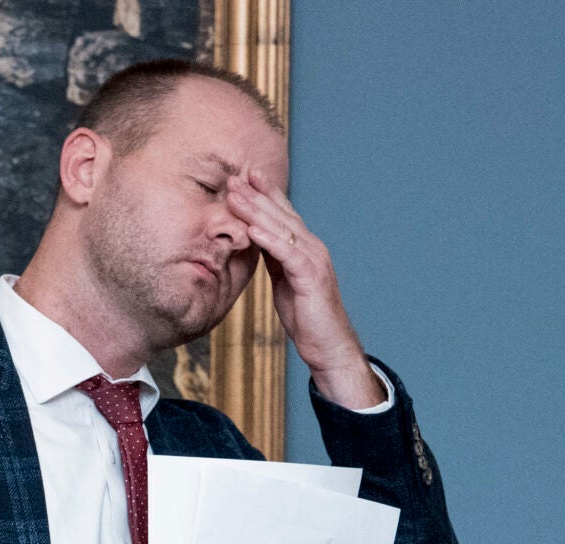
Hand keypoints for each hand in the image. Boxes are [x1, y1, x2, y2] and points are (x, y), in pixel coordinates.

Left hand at [227, 169, 384, 410]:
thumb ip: (274, 259)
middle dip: (257, 195)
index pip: (282, 215)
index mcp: (304, 248)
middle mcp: (312, 248)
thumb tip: (256, 241)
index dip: (263, 195)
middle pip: (280, 215)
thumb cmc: (306, 317)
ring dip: (257, 211)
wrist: (329, 346)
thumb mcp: (283, 282)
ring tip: (236, 196)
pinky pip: (287, 254)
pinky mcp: (311, 277)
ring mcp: (313, 260)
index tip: (243, 177)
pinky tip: (253, 230)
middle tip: (235, 177)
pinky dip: (269, 240)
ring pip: (282, 229)